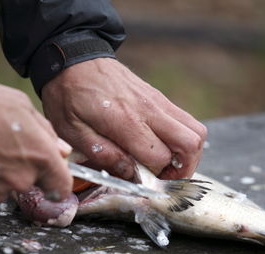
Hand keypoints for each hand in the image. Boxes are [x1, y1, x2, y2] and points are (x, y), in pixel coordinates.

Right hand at [0, 79, 71, 207]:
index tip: (52, 180)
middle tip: (2, 149)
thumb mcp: (20, 105)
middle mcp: (22, 179)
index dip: (57, 182)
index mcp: (40, 156)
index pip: (62, 186)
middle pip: (31, 184)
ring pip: (6, 189)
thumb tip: (62, 151)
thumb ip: (46, 131)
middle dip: (22, 171)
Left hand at [41, 58, 206, 180]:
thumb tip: (130, 174)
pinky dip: (183, 139)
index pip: (160, 157)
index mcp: (125, 121)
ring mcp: (158, 101)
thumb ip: (103, 154)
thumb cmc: (68, 96)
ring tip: (167, 166)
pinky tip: (162, 148)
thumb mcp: (72, 131)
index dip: (156, 178)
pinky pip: (186, 121)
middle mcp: (149, 110)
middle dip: (184, 170)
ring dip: (188, 154)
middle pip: (191, 144)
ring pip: (196, 131)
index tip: (144, 185)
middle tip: (164, 179)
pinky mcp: (159, 97)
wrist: (74, 59)